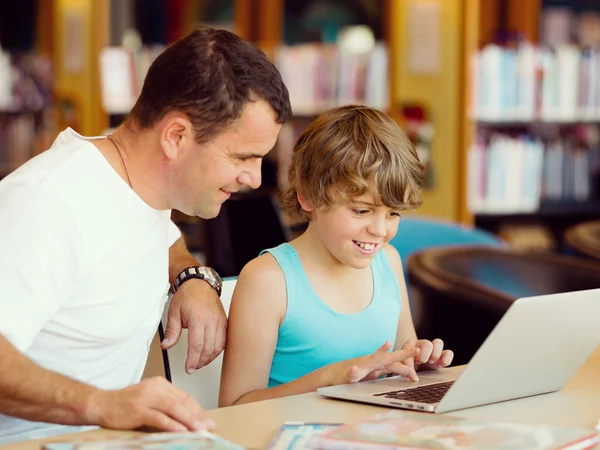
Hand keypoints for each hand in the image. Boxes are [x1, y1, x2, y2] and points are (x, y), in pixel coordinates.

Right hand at [89, 377, 214, 431]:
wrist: (100, 404)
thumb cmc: (125, 405)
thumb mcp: (149, 400)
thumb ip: (165, 405)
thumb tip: (186, 418)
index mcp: (160, 384)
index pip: (184, 396)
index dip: (197, 409)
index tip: (207, 419)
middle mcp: (155, 387)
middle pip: (182, 402)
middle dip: (197, 415)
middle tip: (209, 426)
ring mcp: (146, 397)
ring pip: (174, 409)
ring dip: (189, 420)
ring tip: (200, 430)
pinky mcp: (138, 409)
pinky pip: (159, 417)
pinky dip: (172, 424)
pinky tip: (181, 430)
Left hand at [161, 279, 226, 372]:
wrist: (200, 284)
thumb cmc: (188, 296)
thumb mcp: (174, 313)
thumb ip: (171, 331)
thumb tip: (166, 345)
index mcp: (198, 318)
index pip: (197, 345)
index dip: (192, 360)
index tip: (188, 368)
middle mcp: (212, 320)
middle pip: (208, 349)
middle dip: (200, 362)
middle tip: (192, 367)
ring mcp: (220, 322)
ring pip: (218, 347)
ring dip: (209, 358)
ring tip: (200, 362)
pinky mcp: (224, 322)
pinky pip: (223, 341)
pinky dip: (217, 350)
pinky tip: (209, 353)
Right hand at [326, 341, 420, 385]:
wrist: (333, 375)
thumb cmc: (354, 374)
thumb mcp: (371, 372)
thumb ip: (384, 369)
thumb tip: (403, 370)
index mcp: (377, 364)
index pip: (395, 361)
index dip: (407, 359)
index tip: (420, 356)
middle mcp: (370, 362)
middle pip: (388, 358)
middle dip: (402, 354)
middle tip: (416, 349)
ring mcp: (359, 366)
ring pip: (370, 360)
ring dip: (379, 354)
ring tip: (387, 345)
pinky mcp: (347, 374)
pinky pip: (351, 372)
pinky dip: (353, 371)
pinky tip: (354, 370)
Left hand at [401, 339, 453, 371]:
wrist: (410, 372)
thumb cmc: (404, 367)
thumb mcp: (402, 366)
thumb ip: (406, 369)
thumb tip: (415, 379)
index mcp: (411, 344)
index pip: (413, 345)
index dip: (418, 354)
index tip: (417, 361)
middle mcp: (422, 344)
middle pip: (428, 343)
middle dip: (425, 355)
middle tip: (422, 362)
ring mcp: (432, 350)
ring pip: (439, 343)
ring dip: (435, 354)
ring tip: (431, 363)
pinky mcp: (440, 357)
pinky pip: (448, 353)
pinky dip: (447, 359)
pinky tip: (440, 365)